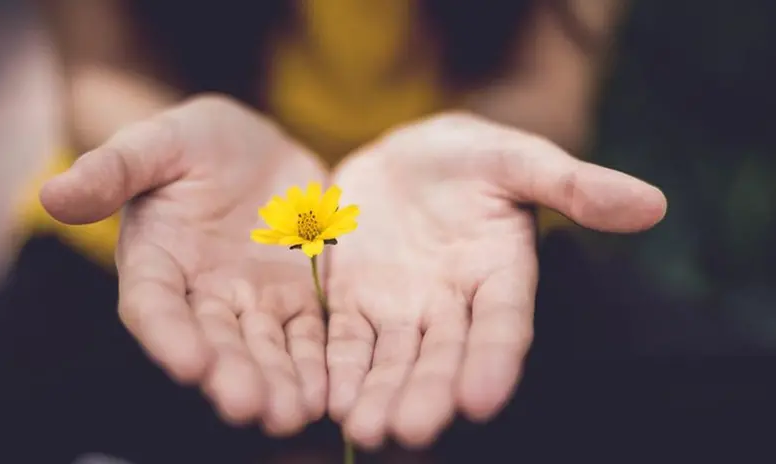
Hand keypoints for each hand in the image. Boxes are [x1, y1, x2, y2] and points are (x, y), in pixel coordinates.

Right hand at [40, 96, 328, 435]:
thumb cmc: (191, 142)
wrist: (252, 147)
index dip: (169, 335)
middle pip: (214, 342)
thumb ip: (113, 169)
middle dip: (232, 375)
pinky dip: (318, 363)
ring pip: (265, 349)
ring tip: (294, 413)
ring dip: (279, 383)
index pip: (154, 306)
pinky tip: (330, 391)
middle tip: (250, 407)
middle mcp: (201, 294)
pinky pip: (309, 335)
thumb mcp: (156, 143)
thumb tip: (53, 193)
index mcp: (157, 262)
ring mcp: (253, 300)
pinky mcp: (298, 297)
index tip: (189, 364)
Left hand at [326, 113, 666, 448]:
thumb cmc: (470, 156)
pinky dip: (337, 368)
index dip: (495, 361)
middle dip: (428, 394)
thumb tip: (653, 204)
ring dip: (379, 394)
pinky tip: (327, 398)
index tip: (482, 400)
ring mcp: (401, 309)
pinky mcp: (354, 303)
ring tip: (365, 429)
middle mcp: (453, 305)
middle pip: (443, 356)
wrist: (403, 156)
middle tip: (411, 431)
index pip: (503, 325)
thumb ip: (573, 184)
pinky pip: (345, 340)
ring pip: (392, 360)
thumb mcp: (516, 158)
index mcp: (500, 274)